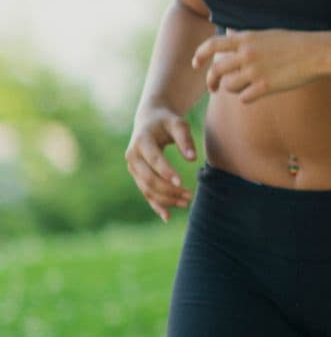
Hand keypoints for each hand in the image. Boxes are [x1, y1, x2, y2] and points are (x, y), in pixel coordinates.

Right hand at [125, 107, 197, 221]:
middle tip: (189, 196)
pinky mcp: (137, 176)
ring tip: (186, 202)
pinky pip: (145, 193)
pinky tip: (167, 216)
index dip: (166, 171)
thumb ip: (185, 139)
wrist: (149, 120)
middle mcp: (132, 156)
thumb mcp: (178, 123)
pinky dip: (155, 205)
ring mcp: (133, 168)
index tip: (181, 182)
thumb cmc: (167, 121)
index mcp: (142, 141)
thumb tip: (192, 159)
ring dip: (165, 199)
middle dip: (168, 190)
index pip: (154, 159)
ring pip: (147, 189)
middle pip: (149, 178)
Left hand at [192, 29, 322, 103]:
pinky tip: (256, 93)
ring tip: (244, 88)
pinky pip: (244, 97)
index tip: (196, 64)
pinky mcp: (266, 86)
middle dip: (211, 81)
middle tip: (213, 87)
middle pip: (216, 70)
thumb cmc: (295, 43)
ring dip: (232, 89)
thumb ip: (246, 36)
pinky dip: (247, 97)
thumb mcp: (268, 34)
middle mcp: (247, 54)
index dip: (200, 55)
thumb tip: (228, 32)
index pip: (212, 45)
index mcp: (247, 39)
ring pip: (229, 86)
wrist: (318, 53)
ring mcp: (256, 71)